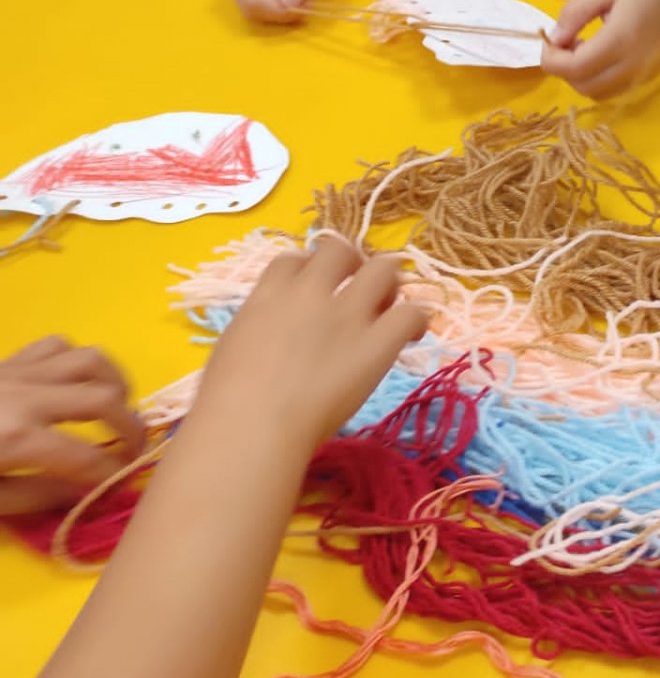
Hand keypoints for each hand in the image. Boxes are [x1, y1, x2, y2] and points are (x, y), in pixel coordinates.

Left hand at [0, 337, 145, 514]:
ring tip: (120, 407)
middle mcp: (27, 397)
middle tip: (136, 451)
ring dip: (116, 384)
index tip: (122, 490)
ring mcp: (17, 372)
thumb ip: (35, 497)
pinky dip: (77, 362)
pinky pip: (57, 345)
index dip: (112, 476)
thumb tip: (83, 492)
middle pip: (104, 401)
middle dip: (132, 428)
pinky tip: (76, 383)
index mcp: (17, 439)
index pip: (87, 458)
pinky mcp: (8, 360)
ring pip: (91, 361)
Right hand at [194, 237, 426, 452]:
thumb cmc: (225, 403)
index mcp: (268, 296)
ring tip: (388, 308)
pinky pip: (412, 312)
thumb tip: (272, 337)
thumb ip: (259, 330)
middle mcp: (310, 294)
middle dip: (353, 264)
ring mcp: (347, 315)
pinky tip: (411, 336)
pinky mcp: (377, 343)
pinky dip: (416, 319)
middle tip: (359, 291)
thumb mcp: (232, 349)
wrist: (251, 427)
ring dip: (389, 283)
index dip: (309, 269)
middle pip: (341, 250)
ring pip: (384, 268)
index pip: (294, 259)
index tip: (315, 289)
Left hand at [541, 0, 659, 99]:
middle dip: (564, 69)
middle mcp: (634, 65)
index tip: (549, 39)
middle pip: (583, 87)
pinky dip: (598, 78)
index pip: (574, 69)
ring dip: (581, 77)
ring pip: (598, 94)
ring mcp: (644, 74)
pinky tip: (602, 52)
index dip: (551, 60)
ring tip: (584, 47)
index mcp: (621, 40)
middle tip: (566, 41)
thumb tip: (554, 38)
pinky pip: (614, 89)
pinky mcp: (651, 75)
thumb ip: (574, 13)